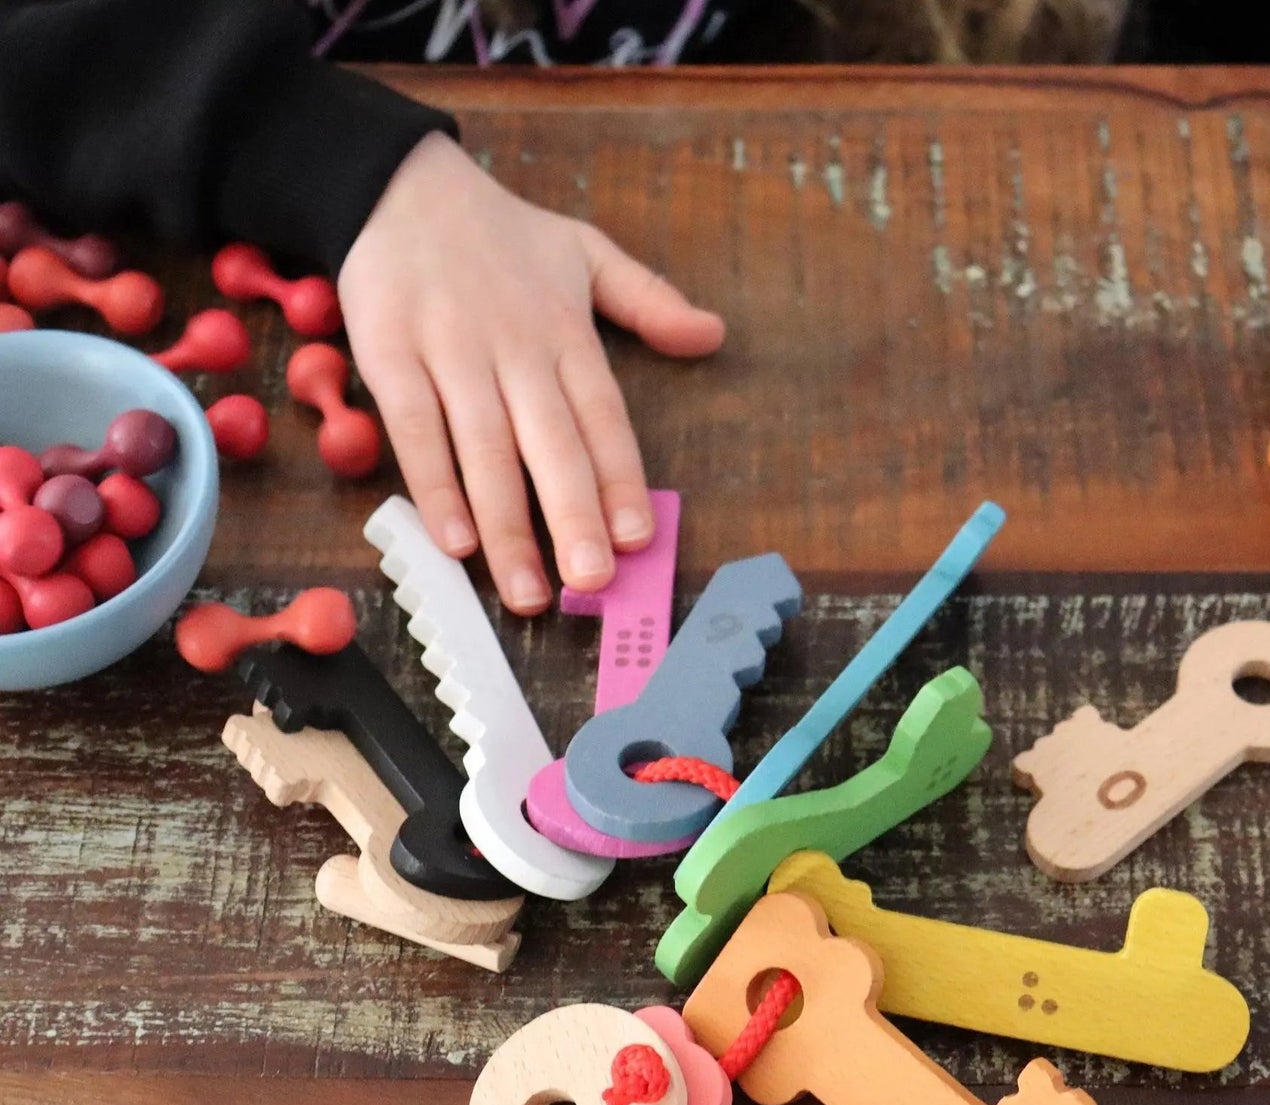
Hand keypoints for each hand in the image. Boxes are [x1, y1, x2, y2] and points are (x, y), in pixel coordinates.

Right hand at [338, 131, 724, 613]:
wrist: (395, 184)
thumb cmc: (499, 234)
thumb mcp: (585, 251)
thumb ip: (649, 300)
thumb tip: (713, 335)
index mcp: (565, 332)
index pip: (603, 417)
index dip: (620, 480)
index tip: (637, 538)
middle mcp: (514, 348)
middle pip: (551, 444)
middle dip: (574, 517)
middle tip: (591, 582)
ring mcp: (451, 354)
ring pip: (485, 451)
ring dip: (507, 527)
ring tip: (527, 590)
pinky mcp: (390, 357)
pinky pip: (415, 432)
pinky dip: (435, 487)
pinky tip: (454, 542)